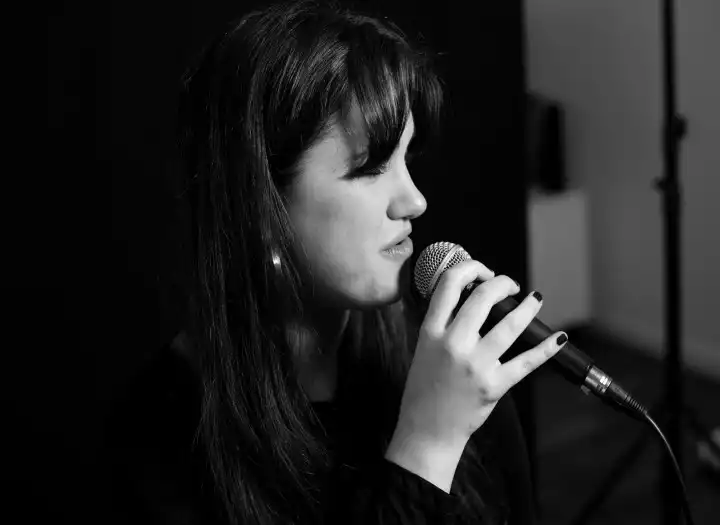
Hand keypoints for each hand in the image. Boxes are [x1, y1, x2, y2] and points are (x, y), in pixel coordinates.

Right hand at [395, 259, 567, 447]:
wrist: (426, 429)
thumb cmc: (425, 389)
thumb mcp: (424, 348)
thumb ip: (443, 324)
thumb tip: (472, 299)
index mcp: (431, 331)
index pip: (449, 284)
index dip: (470, 268)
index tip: (483, 271)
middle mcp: (453, 344)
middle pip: (483, 297)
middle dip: (502, 283)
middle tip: (510, 285)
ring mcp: (475, 365)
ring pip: (509, 325)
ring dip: (528, 307)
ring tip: (535, 299)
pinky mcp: (494, 385)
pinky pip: (527, 361)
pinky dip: (547, 347)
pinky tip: (559, 337)